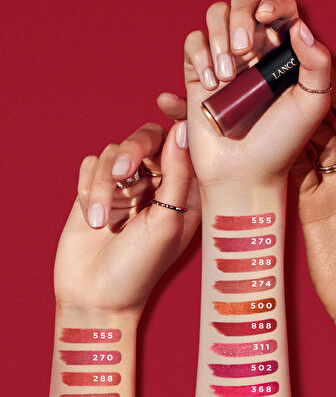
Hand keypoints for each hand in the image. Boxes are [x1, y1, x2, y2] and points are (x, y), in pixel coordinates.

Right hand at [55, 121, 200, 313]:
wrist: (95, 296)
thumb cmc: (140, 267)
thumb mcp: (167, 222)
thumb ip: (177, 175)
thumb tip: (184, 129)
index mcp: (184, 194)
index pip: (184, 143)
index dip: (178, 116)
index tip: (165, 100)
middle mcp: (157, 186)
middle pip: (146, 138)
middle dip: (132, 152)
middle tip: (123, 174)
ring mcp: (125, 188)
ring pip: (113, 153)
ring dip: (104, 186)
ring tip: (101, 221)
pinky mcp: (95, 191)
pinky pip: (90, 165)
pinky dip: (88, 188)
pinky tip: (91, 218)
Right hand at [158, 0, 330, 187]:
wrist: (245, 174)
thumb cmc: (281, 144)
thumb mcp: (312, 103)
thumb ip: (317, 61)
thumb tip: (299, 25)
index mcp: (285, 53)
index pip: (280, 8)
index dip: (273, 2)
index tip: (266, 19)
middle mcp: (255, 52)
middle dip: (240, 13)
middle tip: (242, 47)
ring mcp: (226, 62)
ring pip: (215, 15)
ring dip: (218, 36)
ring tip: (227, 77)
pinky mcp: (199, 76)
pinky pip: (193, 42)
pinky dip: (200, 55)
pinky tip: (211, 84)